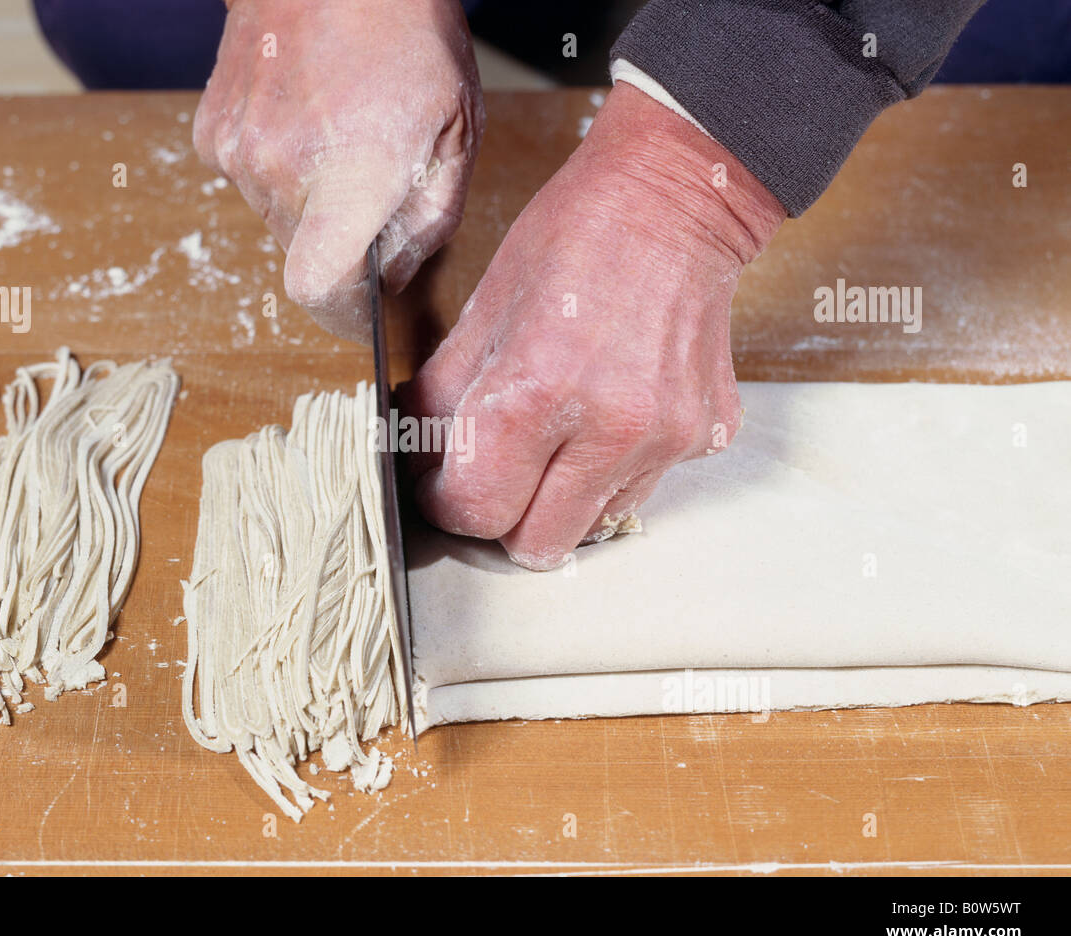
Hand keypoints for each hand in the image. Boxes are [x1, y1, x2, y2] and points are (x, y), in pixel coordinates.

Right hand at [193, 0, 483, 340]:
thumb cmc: (408, 35)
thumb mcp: (458, 134)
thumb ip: (429, 223)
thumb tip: (390, 277)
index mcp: (351, 175)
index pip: (321, 288)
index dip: (342, 317)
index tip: (362, 316)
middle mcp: (282, 170)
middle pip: (305, 258)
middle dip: (342, 248)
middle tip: (375, 193)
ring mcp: (238, 150)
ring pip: (277, 220)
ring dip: (312, 204)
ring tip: (343, 139)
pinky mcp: (212, 132)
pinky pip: (249, 182)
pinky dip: (280, 171)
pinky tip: (307, 122)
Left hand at [400, 83, 784, 569]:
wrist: (676, 200)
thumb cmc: (575, 237)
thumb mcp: (484, 307)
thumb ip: (445, 397)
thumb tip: (420, 457)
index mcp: (539, 391)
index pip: (476, 510)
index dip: (448, 503)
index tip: (444, 484)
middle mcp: (611, 429)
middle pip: (537, 545)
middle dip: (507, 515)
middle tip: (498, 470)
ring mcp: (666, 438)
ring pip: (592, 524)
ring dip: (563, 495)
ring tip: (561, 429)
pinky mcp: (705, 436)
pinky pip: (641, 486)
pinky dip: (614, 467)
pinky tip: (610, 407)